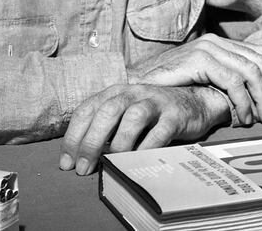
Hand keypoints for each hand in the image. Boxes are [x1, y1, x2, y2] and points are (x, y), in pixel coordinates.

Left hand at [59, 84, 227, 175]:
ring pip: (133, 117)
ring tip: (111, 163)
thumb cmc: (153, 112)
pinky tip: (136, 162)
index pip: (88, 109)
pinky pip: (159, 132)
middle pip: (108, 111)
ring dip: (118, 143)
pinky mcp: (176, 115)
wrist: (195, 101)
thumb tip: (79, 156)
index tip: (66, 163)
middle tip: (83, 169)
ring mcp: (156, 102)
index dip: (73, 137)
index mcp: (117, 92)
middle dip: (91, 141)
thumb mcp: (126, 112)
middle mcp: (135, 92)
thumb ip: (105, 126)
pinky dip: (146, 148)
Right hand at [127, 34, 261, 125]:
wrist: (136, 85)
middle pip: (260, 61)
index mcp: (221, 44)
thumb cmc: (168, 88)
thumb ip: (225, 81)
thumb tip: (255, 95)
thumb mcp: (202, 81)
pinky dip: (243, 101)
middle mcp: (217, 42)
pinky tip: (243, 117)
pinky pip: (232, 81)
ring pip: (250, 71)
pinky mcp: (200, 59)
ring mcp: (209, 48)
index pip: (260, 53)